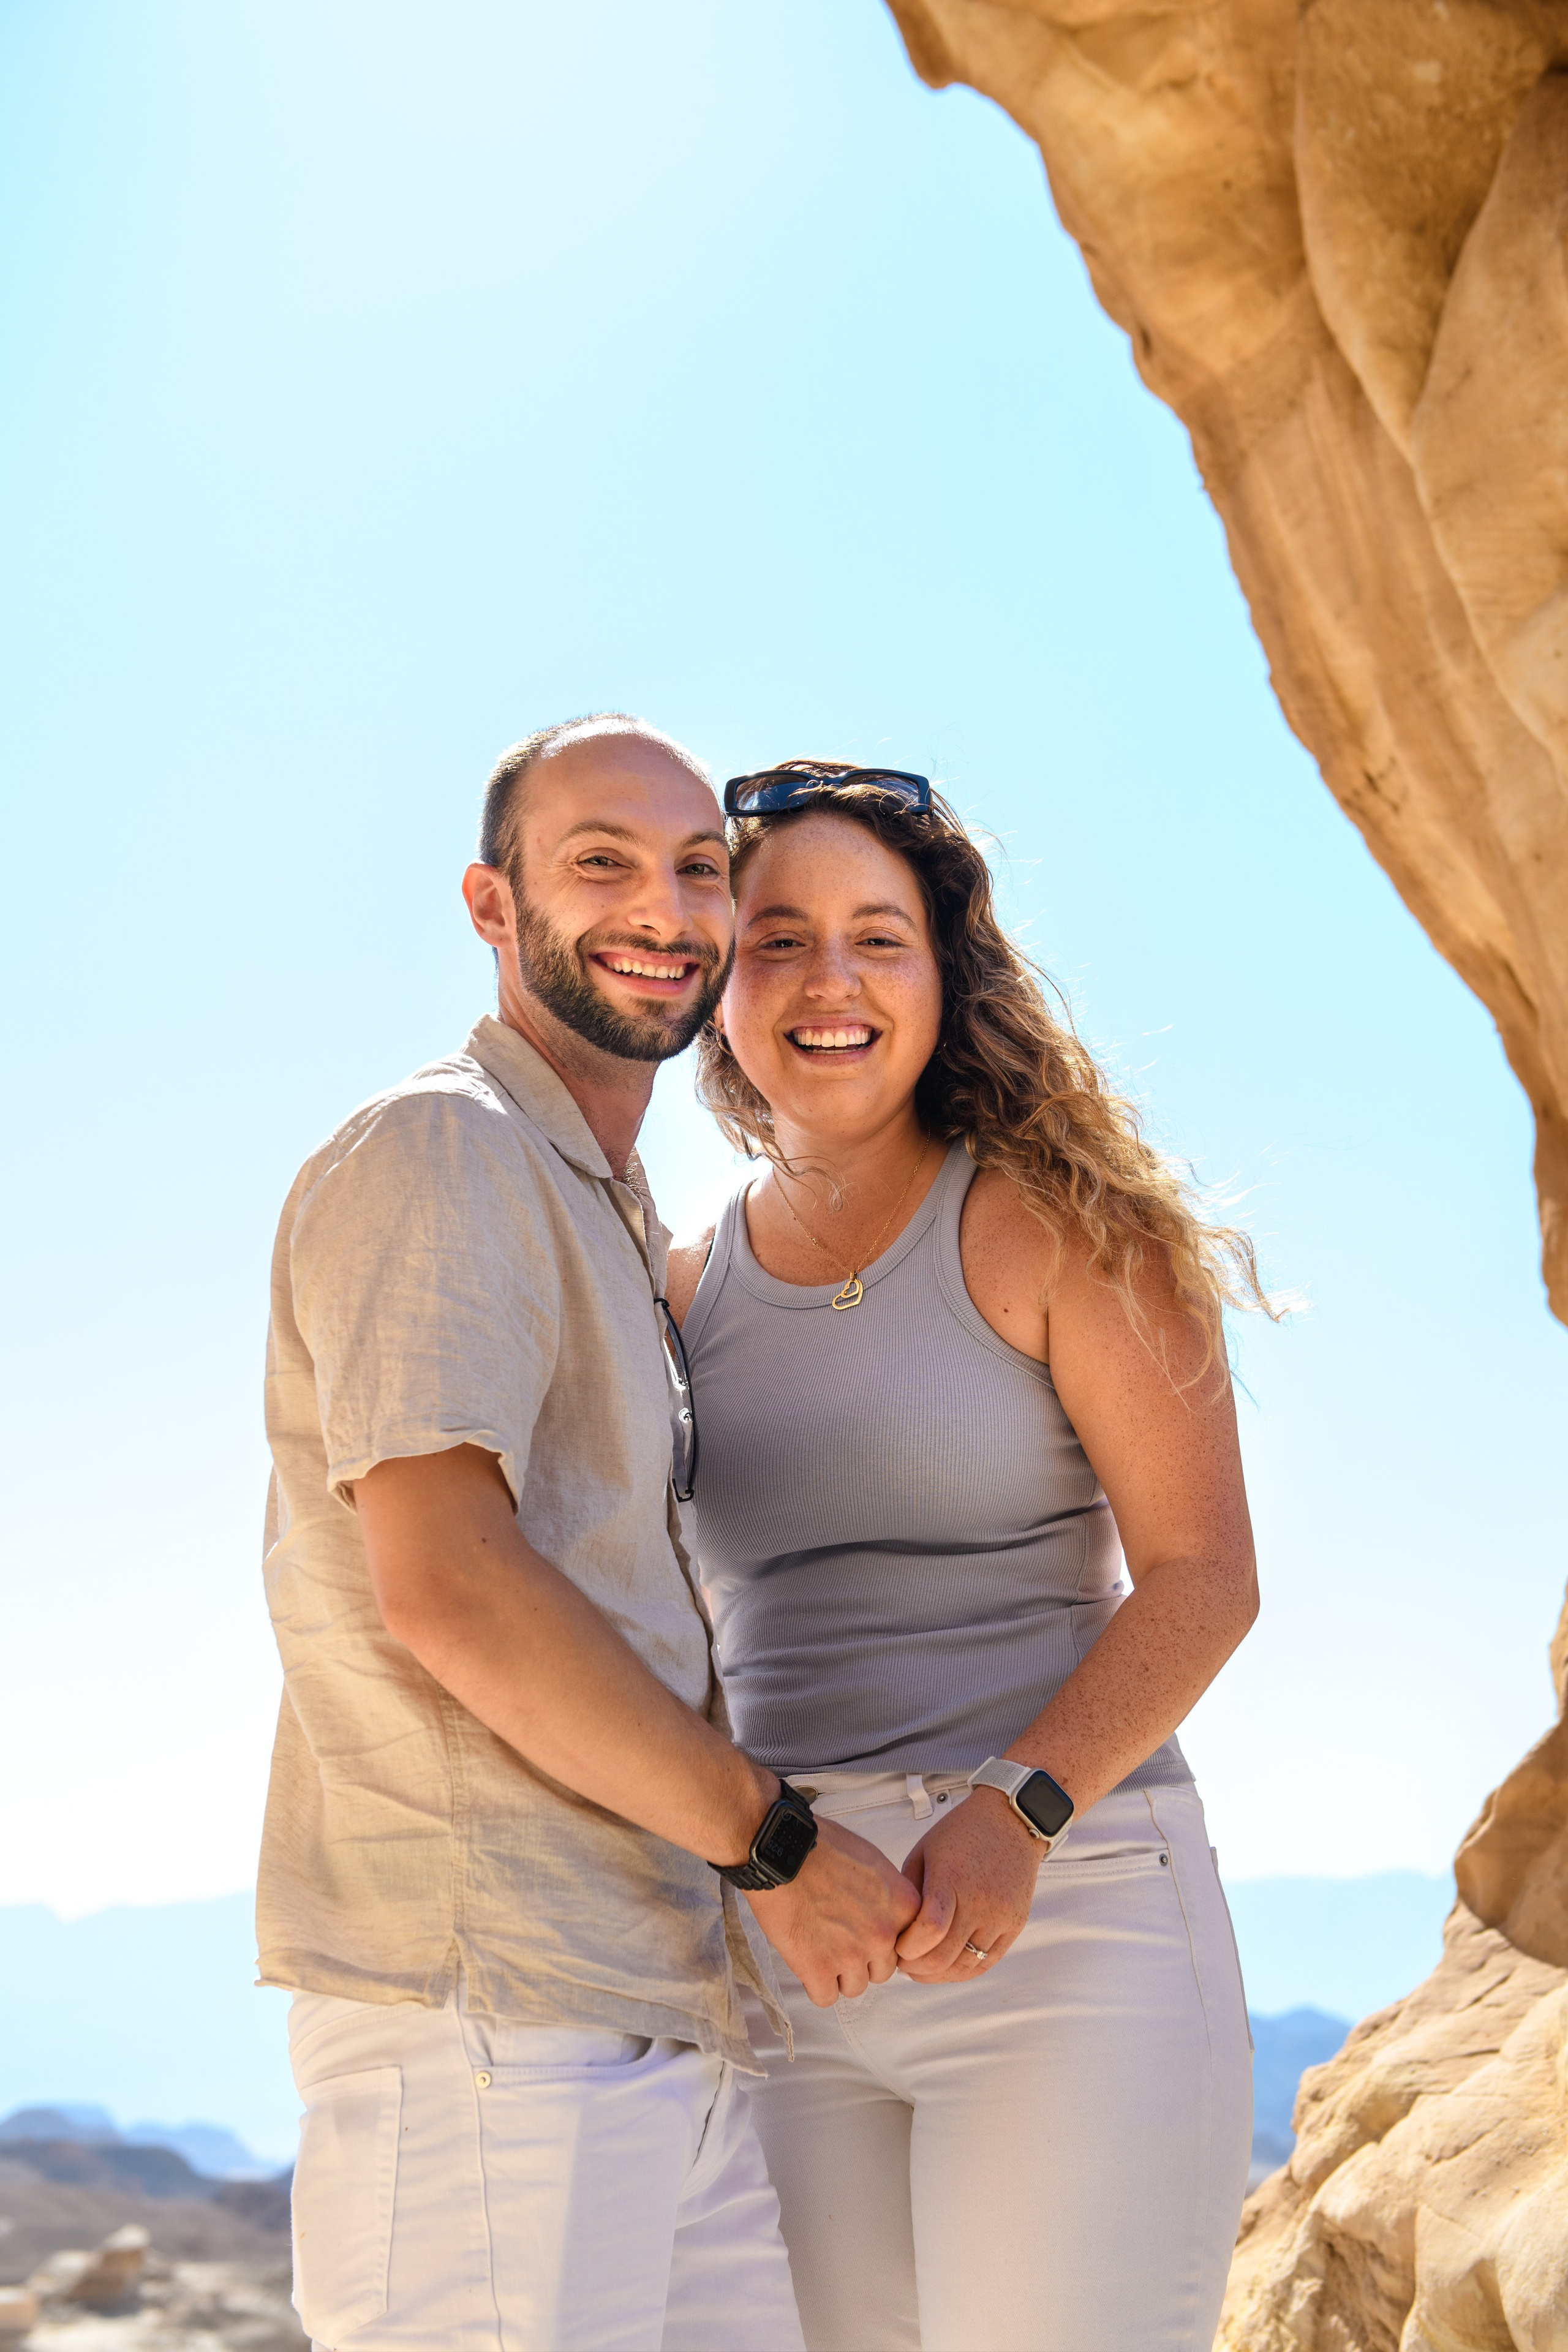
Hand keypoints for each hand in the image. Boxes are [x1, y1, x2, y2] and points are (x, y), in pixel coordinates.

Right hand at [748, 1819, 920, 2004]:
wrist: (780, 1851)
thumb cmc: (820, 1846)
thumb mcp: (873, 1861)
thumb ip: (889, 1897)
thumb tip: (889, 1917)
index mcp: (902, 1906)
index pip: (906, 1946)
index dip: (883, 1940)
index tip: (866, 1932)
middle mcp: (883, 1934)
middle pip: (881, 1970)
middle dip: (862, 1959)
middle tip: (838, 1937)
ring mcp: (851, 1955)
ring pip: (854, 1987)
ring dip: (838, 1973)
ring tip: (819, 1946)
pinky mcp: (818, 1969)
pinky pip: (825, 1997)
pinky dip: (815, 1985)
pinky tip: (806, 1961)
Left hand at [894, 1791, 1041, 1983]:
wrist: (1010, 1821)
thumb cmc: (962, 1832)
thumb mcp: (924, 1852)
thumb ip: (909, 1892)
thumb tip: (895, 1930)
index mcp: (951, 1879)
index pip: (929, 1930)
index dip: (907, 1948)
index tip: (896, 1947)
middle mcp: (979, 1901)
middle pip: (944, 1957)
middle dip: (916, 1967)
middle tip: (902, 1963)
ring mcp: (1000, 1916)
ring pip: (965, 1967)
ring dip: (938, 1975)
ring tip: (921, 1968)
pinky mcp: (1015, 1925)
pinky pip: (988, 1962)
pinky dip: (963, 1972)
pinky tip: (947, 1968)